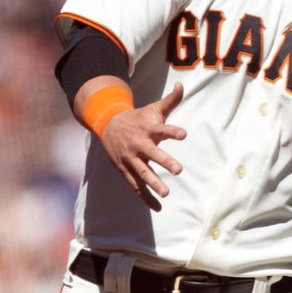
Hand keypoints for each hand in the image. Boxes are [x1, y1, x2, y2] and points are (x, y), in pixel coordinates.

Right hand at [101, 82, 186, 210]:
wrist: (108, 125)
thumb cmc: (138, 118)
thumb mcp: (153, 109)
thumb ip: (170, 100)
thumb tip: (182, 85)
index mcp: (148, 129)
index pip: (163, 129)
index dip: (173, 131)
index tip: (184, 134)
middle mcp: (139, 144)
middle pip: (153, 154)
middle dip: (165, 161)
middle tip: (179, 169)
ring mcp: (131, 159)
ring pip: (143, 173)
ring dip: (154, 183)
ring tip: (167, 192)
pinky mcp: (126, 170)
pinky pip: (136, 186)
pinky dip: (146, 197)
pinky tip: (157, 207)